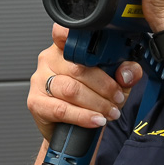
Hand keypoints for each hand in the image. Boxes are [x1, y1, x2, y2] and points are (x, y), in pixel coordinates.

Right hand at [27, 24, 141, 142]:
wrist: (73, 131)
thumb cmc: (90, 100)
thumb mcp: (114, 83)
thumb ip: (126, 73)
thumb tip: (127, 72)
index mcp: (65, 47)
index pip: (64, 33)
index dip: (73, 35)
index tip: (92, 44)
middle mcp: (49, 60)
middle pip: (78, 68)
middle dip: (104, 86)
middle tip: (118, 98)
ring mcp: (40, 80)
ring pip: (71, 89)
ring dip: (96, 103)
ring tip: (110, 111)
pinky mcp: (36, 102)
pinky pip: (62, 109)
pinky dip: (83, 116)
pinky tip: (96, 119)